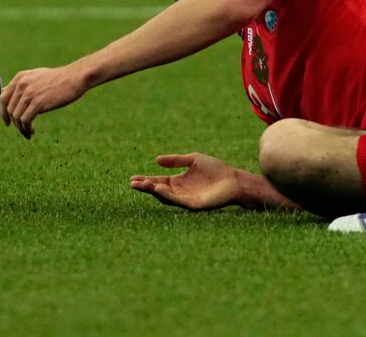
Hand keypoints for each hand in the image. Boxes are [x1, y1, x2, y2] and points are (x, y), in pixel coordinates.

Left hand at [0, 64, 89, 138]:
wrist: (75, 77)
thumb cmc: (59, 78)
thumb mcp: (37, 76)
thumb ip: (22, 84)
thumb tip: (6, 93)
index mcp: (20, 77)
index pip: (2, 97)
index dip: (3, 112)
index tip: (8, 122)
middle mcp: (21, 84)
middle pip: (9, 109)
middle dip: (14, 122)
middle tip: (22, 129)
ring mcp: (29, 93)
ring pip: (16, 117)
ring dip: (21, 128)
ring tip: (29, 132)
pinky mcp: (37, 103)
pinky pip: (25, 120)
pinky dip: (26, 128)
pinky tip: (32, 131)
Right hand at [129, 153, 244, 210]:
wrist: (234, 179)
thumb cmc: (216, 169)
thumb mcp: (194, 160)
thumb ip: (176, 160)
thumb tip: (156, 160)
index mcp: (178, 182)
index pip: (158, 182)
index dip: (146, 180)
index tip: (132, 178)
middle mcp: (179, 192)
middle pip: (158, 191)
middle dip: (145, 188)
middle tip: (132, 184)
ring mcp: (185, 200)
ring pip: (165, 197)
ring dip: (154, 191)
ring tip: (143, 185)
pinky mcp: (193, 205)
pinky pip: (177, 201)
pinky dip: (167, 195)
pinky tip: (159, 189)